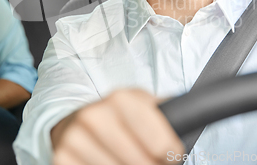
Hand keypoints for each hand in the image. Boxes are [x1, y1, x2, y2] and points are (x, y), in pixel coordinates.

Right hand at [51, 89, 184, 164]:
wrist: (72, 122)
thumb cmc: (115, 117)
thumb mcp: (141, 105)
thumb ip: (166, 111)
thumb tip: (195, 113)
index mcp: (120, 98)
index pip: (162, 145)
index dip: (171, 156)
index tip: (169, 157)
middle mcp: (95, 116)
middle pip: (143, 164)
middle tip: (151, 162)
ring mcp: (75, 139)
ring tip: (128, 161)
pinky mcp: (61, 159)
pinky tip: (110, 163)